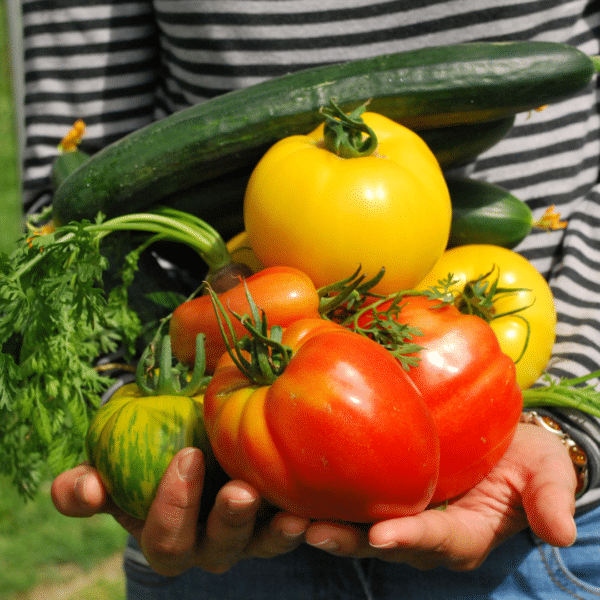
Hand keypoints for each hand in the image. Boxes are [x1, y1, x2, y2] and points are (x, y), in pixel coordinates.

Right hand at [51, 448, 308, 575]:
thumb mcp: (113, 469)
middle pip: (217, 549)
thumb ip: (87, 486)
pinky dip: (307, 518)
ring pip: (263, 544)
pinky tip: (318, 504)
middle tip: (239, 491)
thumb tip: (84, 489)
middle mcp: (210, 545)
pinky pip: (296, 526)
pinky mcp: (280, 518)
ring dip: (275, 531)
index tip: (186, 456)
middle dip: (227, 522)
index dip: (172, 506)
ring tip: (291, 513)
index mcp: (168, 536)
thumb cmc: (148, 458)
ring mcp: (249, 535)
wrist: (193, 448)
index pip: (165, 539)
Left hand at [303, 423, 577, 570]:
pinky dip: (323, 496)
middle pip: (383, 542)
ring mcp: (400, 514)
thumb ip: (549, 497)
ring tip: (287, 514)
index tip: (382, 536)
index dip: (411, 539)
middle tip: (310, 530)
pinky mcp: (382, 492)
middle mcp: (425, 533)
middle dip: (348, 540)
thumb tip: (562, 533)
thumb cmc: (524, 456)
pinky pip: (351, 499)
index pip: (437, 540)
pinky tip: (292, 481)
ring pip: (357, 526)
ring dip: (323, 523)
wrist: (500, 441)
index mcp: (464, 533)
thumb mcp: (546, 471)